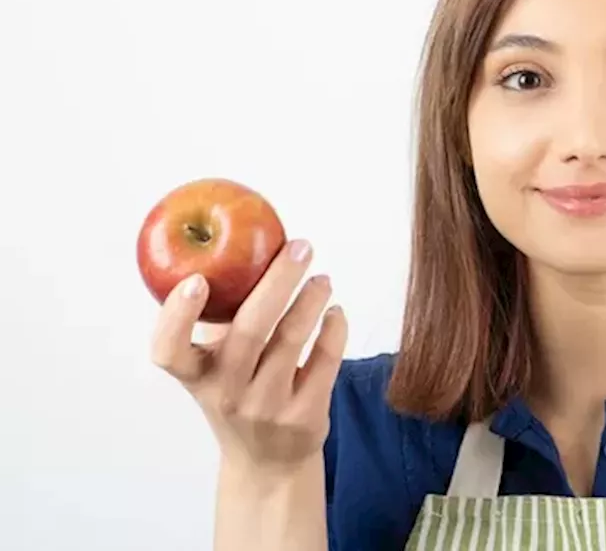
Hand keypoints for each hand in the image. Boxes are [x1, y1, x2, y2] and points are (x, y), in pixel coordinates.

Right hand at [149, 239, 347, 475]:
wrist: (267, 464)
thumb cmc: (240, 394)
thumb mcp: (217, 367)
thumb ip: (222, 320)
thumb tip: (242, 244)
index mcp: (196, 376)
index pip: (168, 352)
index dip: (177, 316)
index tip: (195, 280)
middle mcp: (227, 393)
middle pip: (249, 331)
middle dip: (277, 281)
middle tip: (299, 247)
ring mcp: (267, 407)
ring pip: (292, 340)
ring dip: (311, 299)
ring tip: (321, 277)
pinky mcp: (305, 415)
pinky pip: (325, 361)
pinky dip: (334, 328)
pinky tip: (334, 311)